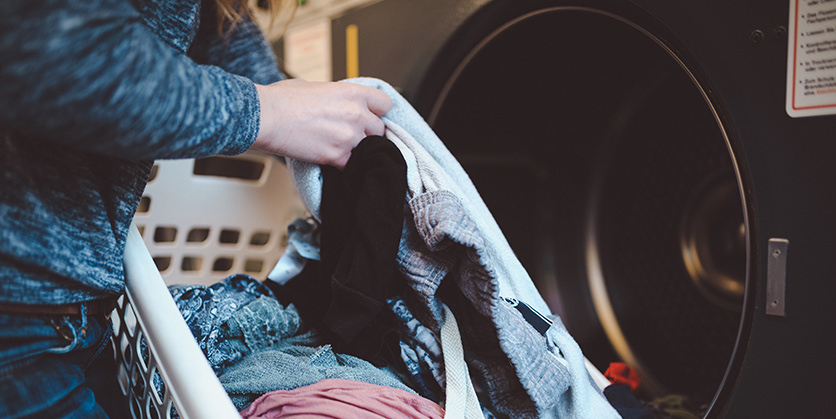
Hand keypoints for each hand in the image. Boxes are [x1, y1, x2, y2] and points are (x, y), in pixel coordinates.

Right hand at [252, 79, 391, 168]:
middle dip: (367, 133)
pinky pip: (351, 164)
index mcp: (353, 93)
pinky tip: (331, 158)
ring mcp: (348, 136)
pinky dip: (343, 164)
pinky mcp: (337, 156)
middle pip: (379, 129)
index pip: (385, 105)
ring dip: (356, 150)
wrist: (266, 117)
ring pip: (368, 149)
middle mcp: (355, 114)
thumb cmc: (283, 99)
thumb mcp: (316, 86)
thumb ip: (336, 96)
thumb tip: (337, 103)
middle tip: (351, 134)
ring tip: (338, 147)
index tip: (369, 116)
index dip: (376, 112)